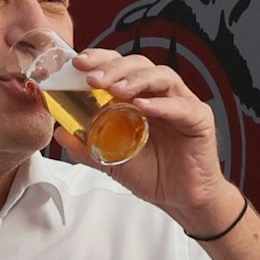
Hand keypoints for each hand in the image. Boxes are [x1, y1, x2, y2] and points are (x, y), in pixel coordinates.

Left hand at [59, 47, 237, 232]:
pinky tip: (143, 106)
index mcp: (138, 96)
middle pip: (140, 65)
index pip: (120, 67)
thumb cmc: (151, 174)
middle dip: (114, 67)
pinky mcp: (199, 119)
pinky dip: (161, 104)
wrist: (180, 200)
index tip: (78, 64)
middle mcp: (160, 94)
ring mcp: (181, 104)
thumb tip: (59, 132)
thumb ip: (86, 146)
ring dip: (136, 79)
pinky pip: (181, 105)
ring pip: (162, 76)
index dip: (100, 60)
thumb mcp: (110, 159)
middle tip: (92, 78)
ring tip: (116, 89)